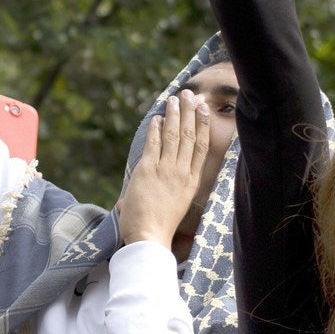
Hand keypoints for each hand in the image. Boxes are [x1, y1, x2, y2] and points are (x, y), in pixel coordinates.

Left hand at [115, 92, 211, 245]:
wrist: (150, 238)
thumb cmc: (158, 229)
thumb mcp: (171, 208)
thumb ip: (162, 196)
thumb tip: (130, 200)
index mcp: (192, 182)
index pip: (201, 148)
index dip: (203, 126)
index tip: (204, 110)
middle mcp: (183, 173)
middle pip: (190, 136)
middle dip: (190, 113)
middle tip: (190, 95)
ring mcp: (167, 170)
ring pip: (175, 136)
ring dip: (175, 115)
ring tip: (176, 98)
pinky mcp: (149, 170)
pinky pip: (155, 144)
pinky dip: (156, 129)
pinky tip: (157, 117)